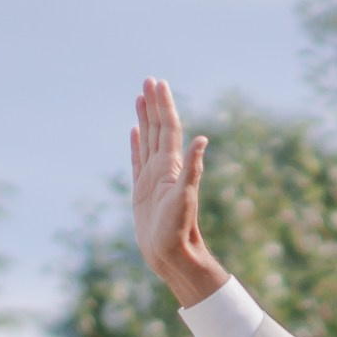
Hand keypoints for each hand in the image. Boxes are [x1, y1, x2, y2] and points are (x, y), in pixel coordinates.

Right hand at [130, 79, 228, 306]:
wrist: (172, 255)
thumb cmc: (178, 230)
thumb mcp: (185, 198)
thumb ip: (192, 169)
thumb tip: (202, 140)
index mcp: (172, 166)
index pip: (168, 128)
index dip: (164, 105)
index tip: (158, 83)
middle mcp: (163, 168)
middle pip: (158, 129)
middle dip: (154, 104)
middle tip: (148, 80)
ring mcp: (152, 178)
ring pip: (147, 140)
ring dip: (145, 119)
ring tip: (140, 98)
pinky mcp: (142, 190)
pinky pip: (137, 160)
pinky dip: (136, 144)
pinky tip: (134, 131)